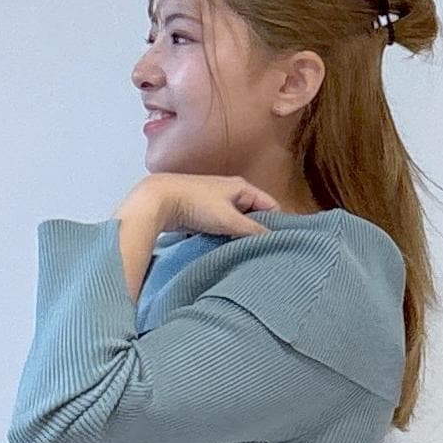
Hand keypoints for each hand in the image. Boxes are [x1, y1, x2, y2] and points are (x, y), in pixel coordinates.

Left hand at [121, 173, 281, 238]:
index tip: (283, 243)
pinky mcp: (204, 215)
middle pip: (255, 215)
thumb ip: (253, 231)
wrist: (159, 201)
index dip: (278, 223)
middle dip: (259, 232)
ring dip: (241, 237)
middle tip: (266, 253)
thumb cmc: (195, 204)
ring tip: (248, 255)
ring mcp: (217, 204)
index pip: (271, 205)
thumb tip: (272, 239)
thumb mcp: (229, 220)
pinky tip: (228, 251)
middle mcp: (231, 193)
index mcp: (242, 187)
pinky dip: (226, 238)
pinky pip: (223, 229)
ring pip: (238, 224)